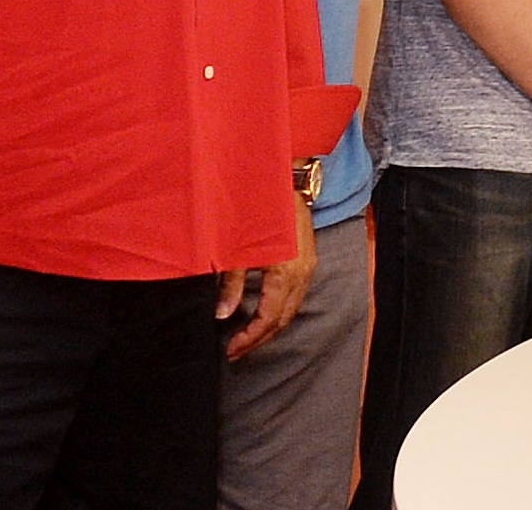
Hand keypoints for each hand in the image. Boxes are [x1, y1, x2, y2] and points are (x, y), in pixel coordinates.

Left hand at [221, 196, 314, 359]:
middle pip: (283, 320)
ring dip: (270, 328)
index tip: (231, 350)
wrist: (286, 180)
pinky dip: (279, 312)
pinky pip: (295, 297)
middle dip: (259, 340)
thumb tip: (223, 315)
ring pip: (291, 310)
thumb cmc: (259, 209)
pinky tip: (263, 315)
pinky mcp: (308, 261)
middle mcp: (302, 274)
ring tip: (247, 339)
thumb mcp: (238, 247)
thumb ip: (232, 284)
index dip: (249, 338)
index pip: (269, 318)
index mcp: (286, 272)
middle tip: (236, 352)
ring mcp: (308, 268)